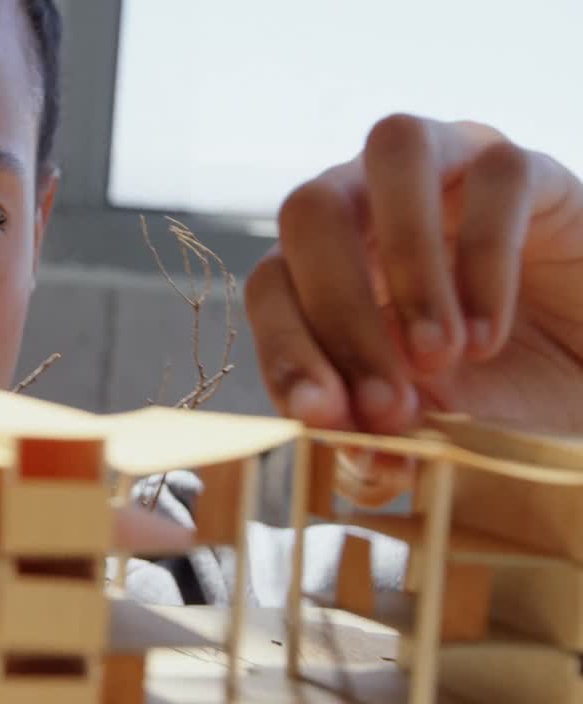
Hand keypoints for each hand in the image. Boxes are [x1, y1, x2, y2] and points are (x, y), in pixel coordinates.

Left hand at [246, 114, 582, 434]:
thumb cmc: (492, 391)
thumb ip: (379, 437)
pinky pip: (496, 178)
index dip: (285, 348)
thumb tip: (356, 458)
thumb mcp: (424, 424)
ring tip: (440, 356)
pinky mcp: (525, 167)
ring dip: (408, 265)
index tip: (320, 416)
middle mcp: (369, 196)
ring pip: (392, 152)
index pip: (271, 282)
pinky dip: (485, 264)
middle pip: (311, 211)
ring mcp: (445, 168)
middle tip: (386, 404)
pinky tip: (489, 339)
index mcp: (323, 258)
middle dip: (341, 314)